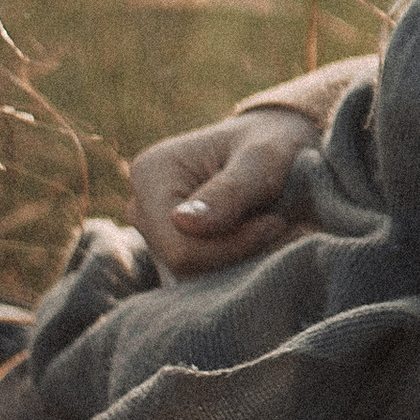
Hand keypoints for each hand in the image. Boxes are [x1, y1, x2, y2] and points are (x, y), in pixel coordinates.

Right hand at [127, 110, 309, 274]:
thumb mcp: (263, 160)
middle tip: (276, 222)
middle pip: (184, 265)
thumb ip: (229, 191)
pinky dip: (235, 262)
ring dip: (240, 258)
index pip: (180, 248)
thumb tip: (182, 223)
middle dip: (238, 251)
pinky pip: (201, 275)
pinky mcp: (172, 246)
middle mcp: (140, 206)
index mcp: (150, 174)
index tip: (275, 222)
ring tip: (267, 225)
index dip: (234, 246)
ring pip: (195, 275)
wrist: (278, 146)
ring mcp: (153, 230)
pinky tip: (256, 238)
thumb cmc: (272, 144)